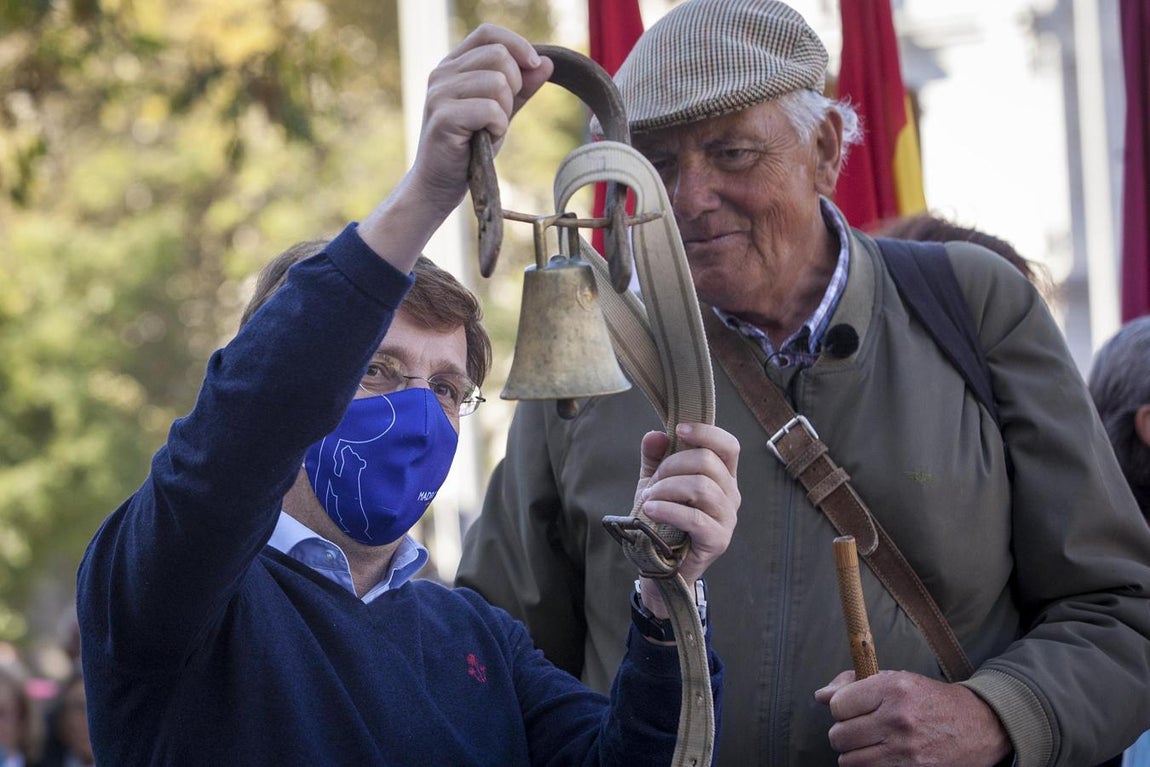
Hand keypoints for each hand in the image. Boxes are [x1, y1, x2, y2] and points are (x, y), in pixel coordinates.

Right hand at [410, 23, 552, 213]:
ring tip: (489, 130)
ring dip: (504, 112)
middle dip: (514, 87)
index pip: (488, 33)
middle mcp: (442, 73)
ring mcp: (439, 93)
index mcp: (453, 65)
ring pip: (497, 82)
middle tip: (500, 115)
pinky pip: (490, 110)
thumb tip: (547, 62)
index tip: (534, 65)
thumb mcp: (501, 112)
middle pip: (499, 55)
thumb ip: (521, 87)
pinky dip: (497, 128)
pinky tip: (485, 140)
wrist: (439, 184)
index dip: (517, 44)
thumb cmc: (469, 149)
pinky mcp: (443, 116)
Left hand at [636, 422, 739, 617]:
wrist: (660, 565)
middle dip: (671, 466)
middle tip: (651, 484)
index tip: (679, 429)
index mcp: (722, 476)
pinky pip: (695, 518)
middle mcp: (730, 494)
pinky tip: (650, 510)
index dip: (706, 432)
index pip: (728, 445)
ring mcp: (727, 518)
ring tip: (648, 499)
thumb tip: (655, 435)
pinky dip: (668, 509)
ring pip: (701, 487)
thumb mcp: (654, 483)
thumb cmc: (662, 520)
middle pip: (708, 462)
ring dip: (667, 488)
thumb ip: (654, 458)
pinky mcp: (718, 540)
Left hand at [814, 669, 1011, 765]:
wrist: (978, 725)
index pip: (837, 706)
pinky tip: (881, 756)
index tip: (852, 708)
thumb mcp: (896, 679)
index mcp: (892, 689)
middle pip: (839, 736)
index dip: (841, 708)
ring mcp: (905, 750)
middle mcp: (898, 719)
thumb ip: (853, 684)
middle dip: (843, 733)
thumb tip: (820, 695)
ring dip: (854, 753)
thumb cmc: (930, 699)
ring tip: (869, 743)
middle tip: (859, 728)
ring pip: (849, 760)